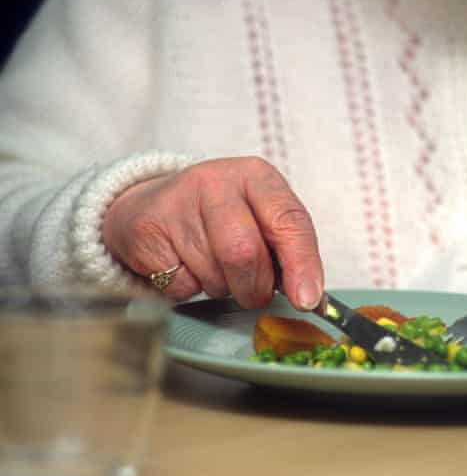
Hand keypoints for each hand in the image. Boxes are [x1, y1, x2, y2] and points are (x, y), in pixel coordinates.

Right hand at [102, 157, 321, 309]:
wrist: (152, 206)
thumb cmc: (222, 219)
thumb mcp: (261, 220)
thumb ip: (288, 250)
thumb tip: (309, 297)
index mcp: (256, 176)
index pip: (289, 220)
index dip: (302, 264)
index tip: (307, 299)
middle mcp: (216, 181)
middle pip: (245, 252)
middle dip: (255, 287)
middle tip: (253, 294)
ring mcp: (177, 202)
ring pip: (214, 274)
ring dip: (222, 288)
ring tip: (214, 268)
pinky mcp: (147, 229)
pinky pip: (181, 284)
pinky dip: (189, 289)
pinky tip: (184, 266)